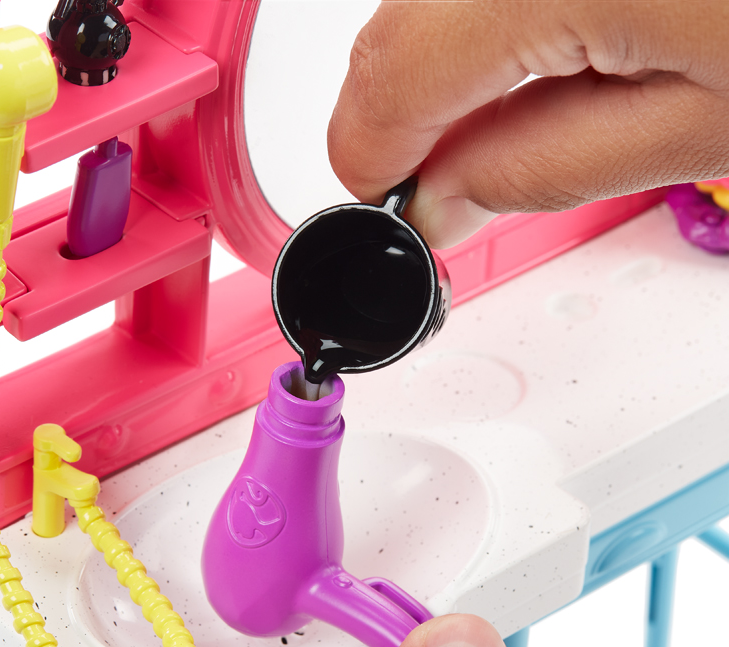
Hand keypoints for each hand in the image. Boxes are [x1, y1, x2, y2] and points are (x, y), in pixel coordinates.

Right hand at [328, 0, 728, 247]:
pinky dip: (491, 11)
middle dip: (403, 116)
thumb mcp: (699, 128)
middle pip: (394, 26)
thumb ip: (536, 171)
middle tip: (455, 173)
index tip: (392, 205)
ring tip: (524, 101)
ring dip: (451, 58)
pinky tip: (556, 34)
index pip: (386, 83)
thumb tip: (441, 198)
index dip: (372, 162)